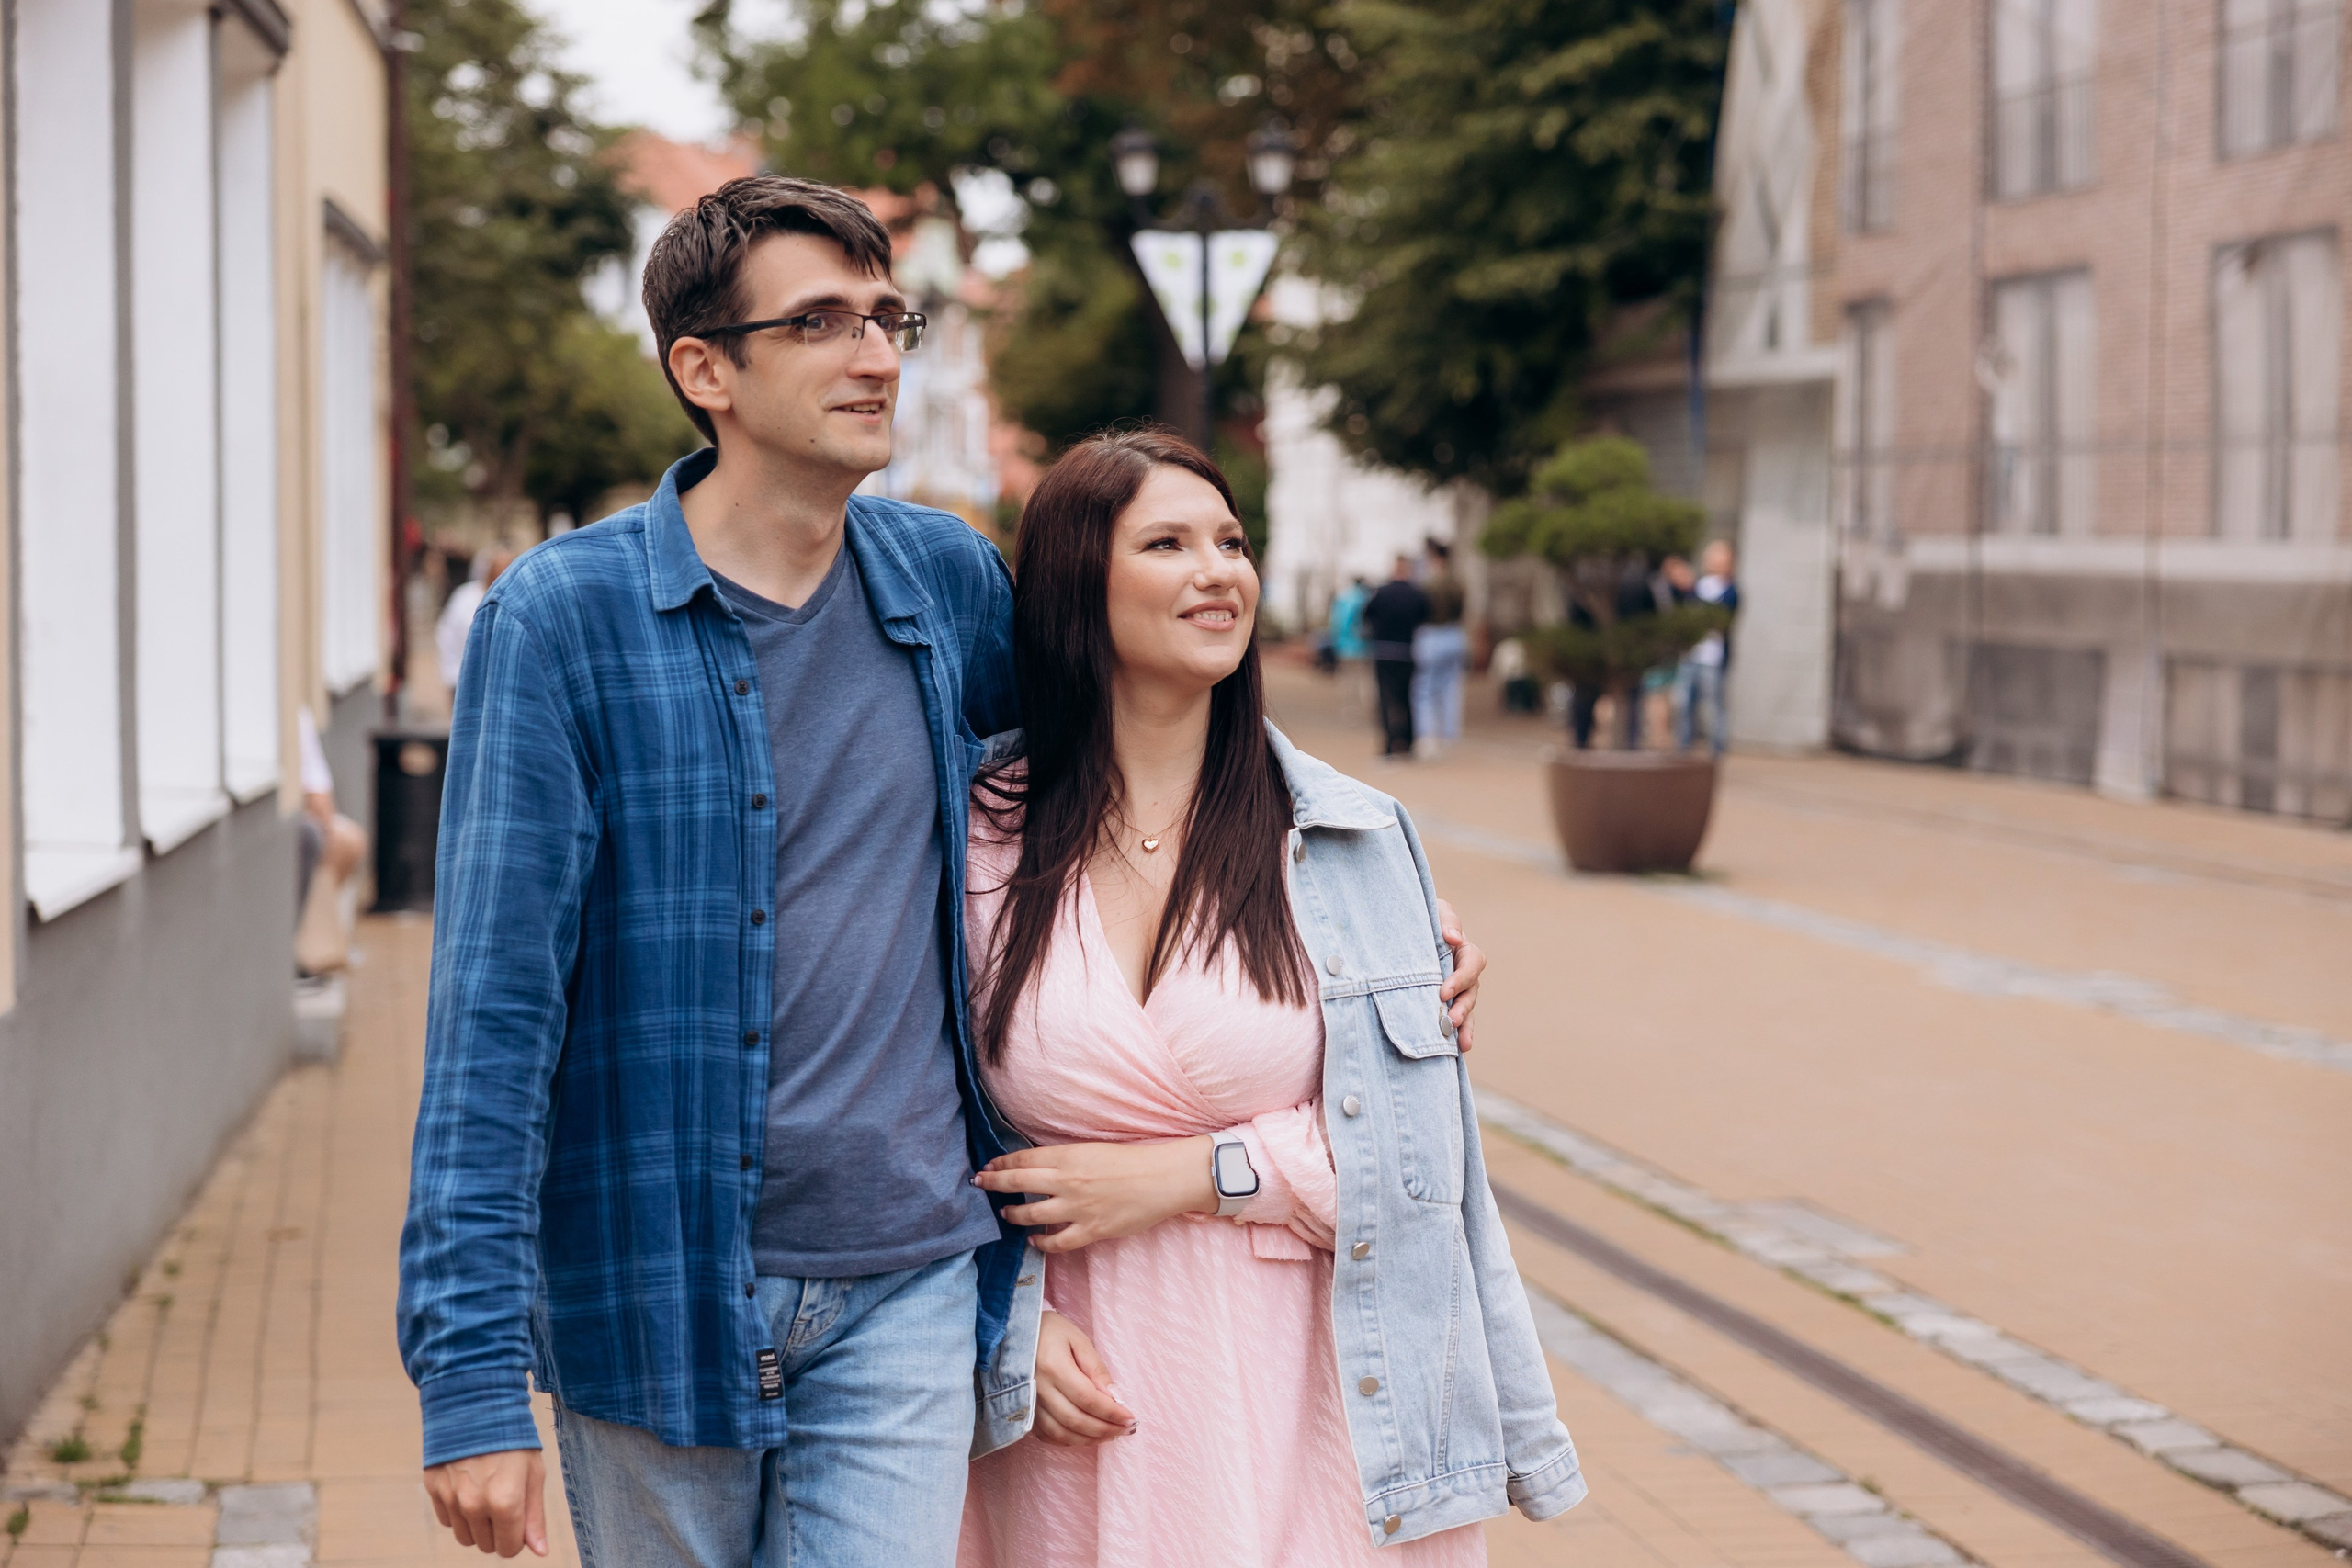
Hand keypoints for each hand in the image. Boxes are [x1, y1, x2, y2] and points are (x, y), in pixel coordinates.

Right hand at [424, 1448, 546, 1556]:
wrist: (476, 1404)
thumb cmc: (513, 1438)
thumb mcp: (534, 1473)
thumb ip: (534, 1517)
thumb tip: (539, 1551)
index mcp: (505, 1502)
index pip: (509, 1549)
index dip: (517, 1538)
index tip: (519, 1520)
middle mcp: (474, 1505)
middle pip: (486, 1546)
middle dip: (498, 1531)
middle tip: (504, 1501)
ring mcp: (451, 1498)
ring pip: (465, 1537)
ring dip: (477, 1525)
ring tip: (486, 1493)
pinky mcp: (434, 1489)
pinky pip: (447, 1520)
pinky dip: (458, 1512)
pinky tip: (469, 1486)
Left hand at [974, 1138, 1214, 1251]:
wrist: (1163, 1178)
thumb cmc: (1133, 1159)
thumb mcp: (1093, 1149)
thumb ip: (1066, 1159)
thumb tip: (1041, 1166)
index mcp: (1068, 1156)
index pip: (1023, 1159)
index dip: (1001, 1164)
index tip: (987, 1167)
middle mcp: (1067, 1181)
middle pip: (1019, 1183)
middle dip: (994, 1184)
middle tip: (979, 1184)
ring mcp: (1077, 1208)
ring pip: (1032, 1213)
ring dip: (1013, 1213)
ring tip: (1004, 1213)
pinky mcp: (1091, 1230)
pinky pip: (1057, 1241)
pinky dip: (1041, 1242)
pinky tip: (1033, 1240)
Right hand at [1032, 1311, 1136, 1446]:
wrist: (1009, 1332)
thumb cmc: (1048, 1331)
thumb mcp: (1077, 1339)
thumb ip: (1096, 1368)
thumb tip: (1116, 1398)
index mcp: (1054, 1367)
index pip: (1088, 1399)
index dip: (1112, 1413)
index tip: (1131, 1419)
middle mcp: (1039, 1390)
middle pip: (1077, 1421)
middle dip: (1106, 1429)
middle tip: (1126, 1430)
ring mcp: (1029, 1404)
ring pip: (1063, 1434)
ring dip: (1090, 1440)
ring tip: (1111, 1435)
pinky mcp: (1024, 1412)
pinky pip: (1048, 1436)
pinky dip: (1070, 1441)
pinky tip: (1086, 1436)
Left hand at [1435, 898, 1484, 1050]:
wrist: (1402, 928)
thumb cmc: (1422, 917)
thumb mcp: (1435, 911)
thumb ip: (1447, 921)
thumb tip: (1454, 938)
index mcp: (1463, 950)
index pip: (1472, 964)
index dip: (1460, 979)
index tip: (1443, 992)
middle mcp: (1463, 972)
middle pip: (1471, 992)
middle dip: (1463, 1007)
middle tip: (1450, 1020)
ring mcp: (1454, 990)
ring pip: (1465, 1009)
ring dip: (1464, 1026)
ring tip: (1461, 1043)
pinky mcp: (1442, 1002)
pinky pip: (1454, 1018)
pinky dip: (1457, 1033)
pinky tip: (1455, 1049)